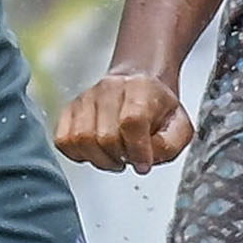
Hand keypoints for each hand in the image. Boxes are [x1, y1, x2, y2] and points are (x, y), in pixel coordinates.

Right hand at [55, 72, 193, 172]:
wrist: (140, 80)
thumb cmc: (158, 105)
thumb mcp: (179, 125)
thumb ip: (170, 145)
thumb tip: (146, 159)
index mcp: (141, 89)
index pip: (132, 122)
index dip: (138, 150)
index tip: (144, 162)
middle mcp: (109, 89)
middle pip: (105, 136)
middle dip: (120, 158)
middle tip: (129, 158)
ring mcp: (86, 98)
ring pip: (81, 140)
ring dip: (100, 159)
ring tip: (114, 156)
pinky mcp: (70, 109)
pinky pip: (63, 140)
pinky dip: (78, 154)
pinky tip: (96, 152)